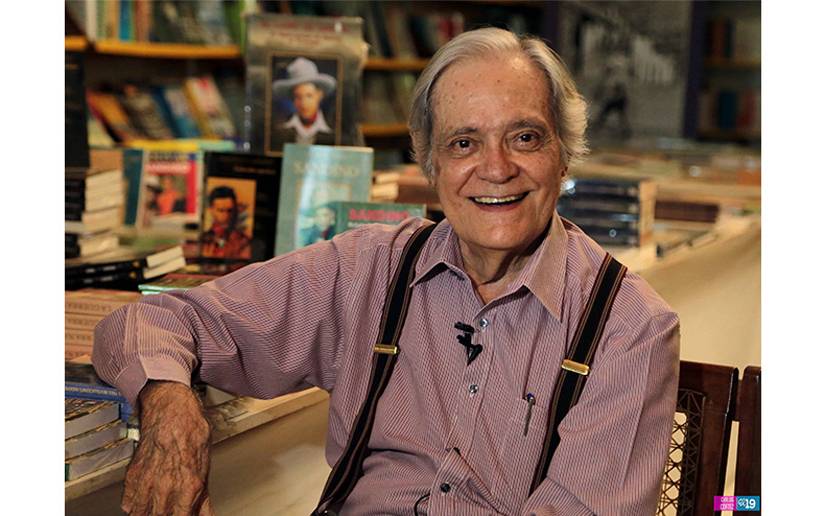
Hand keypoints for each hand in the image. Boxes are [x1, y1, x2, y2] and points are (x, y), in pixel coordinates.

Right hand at [122, 381, 213, 514]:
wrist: (170, 409)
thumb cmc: (190, 431)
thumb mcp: (205, 465)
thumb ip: (204, 496)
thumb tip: (206, 514)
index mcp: (189, 485)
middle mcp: (165, 487)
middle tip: (173, 510)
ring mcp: (146, 482)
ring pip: (142, 515)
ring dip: (151, 513)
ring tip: (159, 509)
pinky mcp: (132, 477)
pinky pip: (129, 503)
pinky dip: (136, 506)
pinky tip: (146, 503)